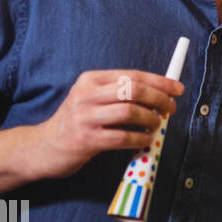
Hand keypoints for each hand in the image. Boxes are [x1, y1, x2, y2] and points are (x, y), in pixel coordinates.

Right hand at [34, 69, 183, 180]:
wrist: (44, 147)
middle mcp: (86, 95)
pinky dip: (140, 138)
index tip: (178, 89)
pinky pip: (122, 137)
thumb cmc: (78, 121)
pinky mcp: (86, 140)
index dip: (160, 82)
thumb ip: (121, 93)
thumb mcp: (92, 98)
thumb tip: (162, 93)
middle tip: (170, 109)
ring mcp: (84, 117)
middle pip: (133, 90)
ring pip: (129, 112)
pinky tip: (146, 139)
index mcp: (91, 80)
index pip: (132, 75)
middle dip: (159, 99)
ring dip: (151, 119)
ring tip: (156, 125)